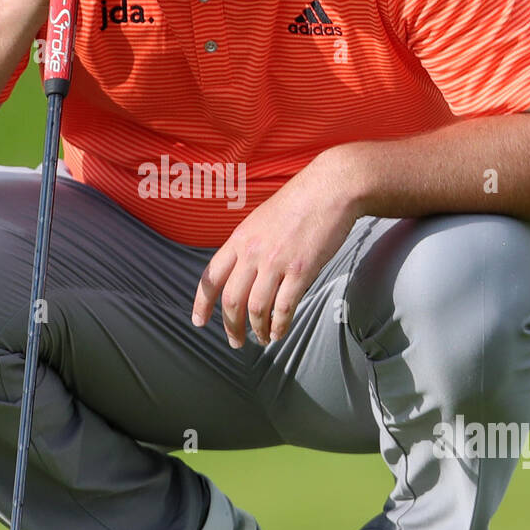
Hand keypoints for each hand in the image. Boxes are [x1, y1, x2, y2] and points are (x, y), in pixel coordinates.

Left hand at [190, 150, 360, 347]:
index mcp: (239, 239)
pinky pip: (284, 307)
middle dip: (231, 326)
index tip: (199, 321)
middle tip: (235, 341)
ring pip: (256, 308)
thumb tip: (242, 270)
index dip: (202, 303)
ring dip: (257, 329)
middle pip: (231, 299)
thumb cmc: (299, 201)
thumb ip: (248, 244)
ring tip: (261, 340)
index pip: (211, 277)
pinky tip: (280, 332)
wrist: (330, 188)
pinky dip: (280, 325)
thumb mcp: (261, 219)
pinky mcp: (301, 270)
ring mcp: (276, 262)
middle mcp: (252, 252)